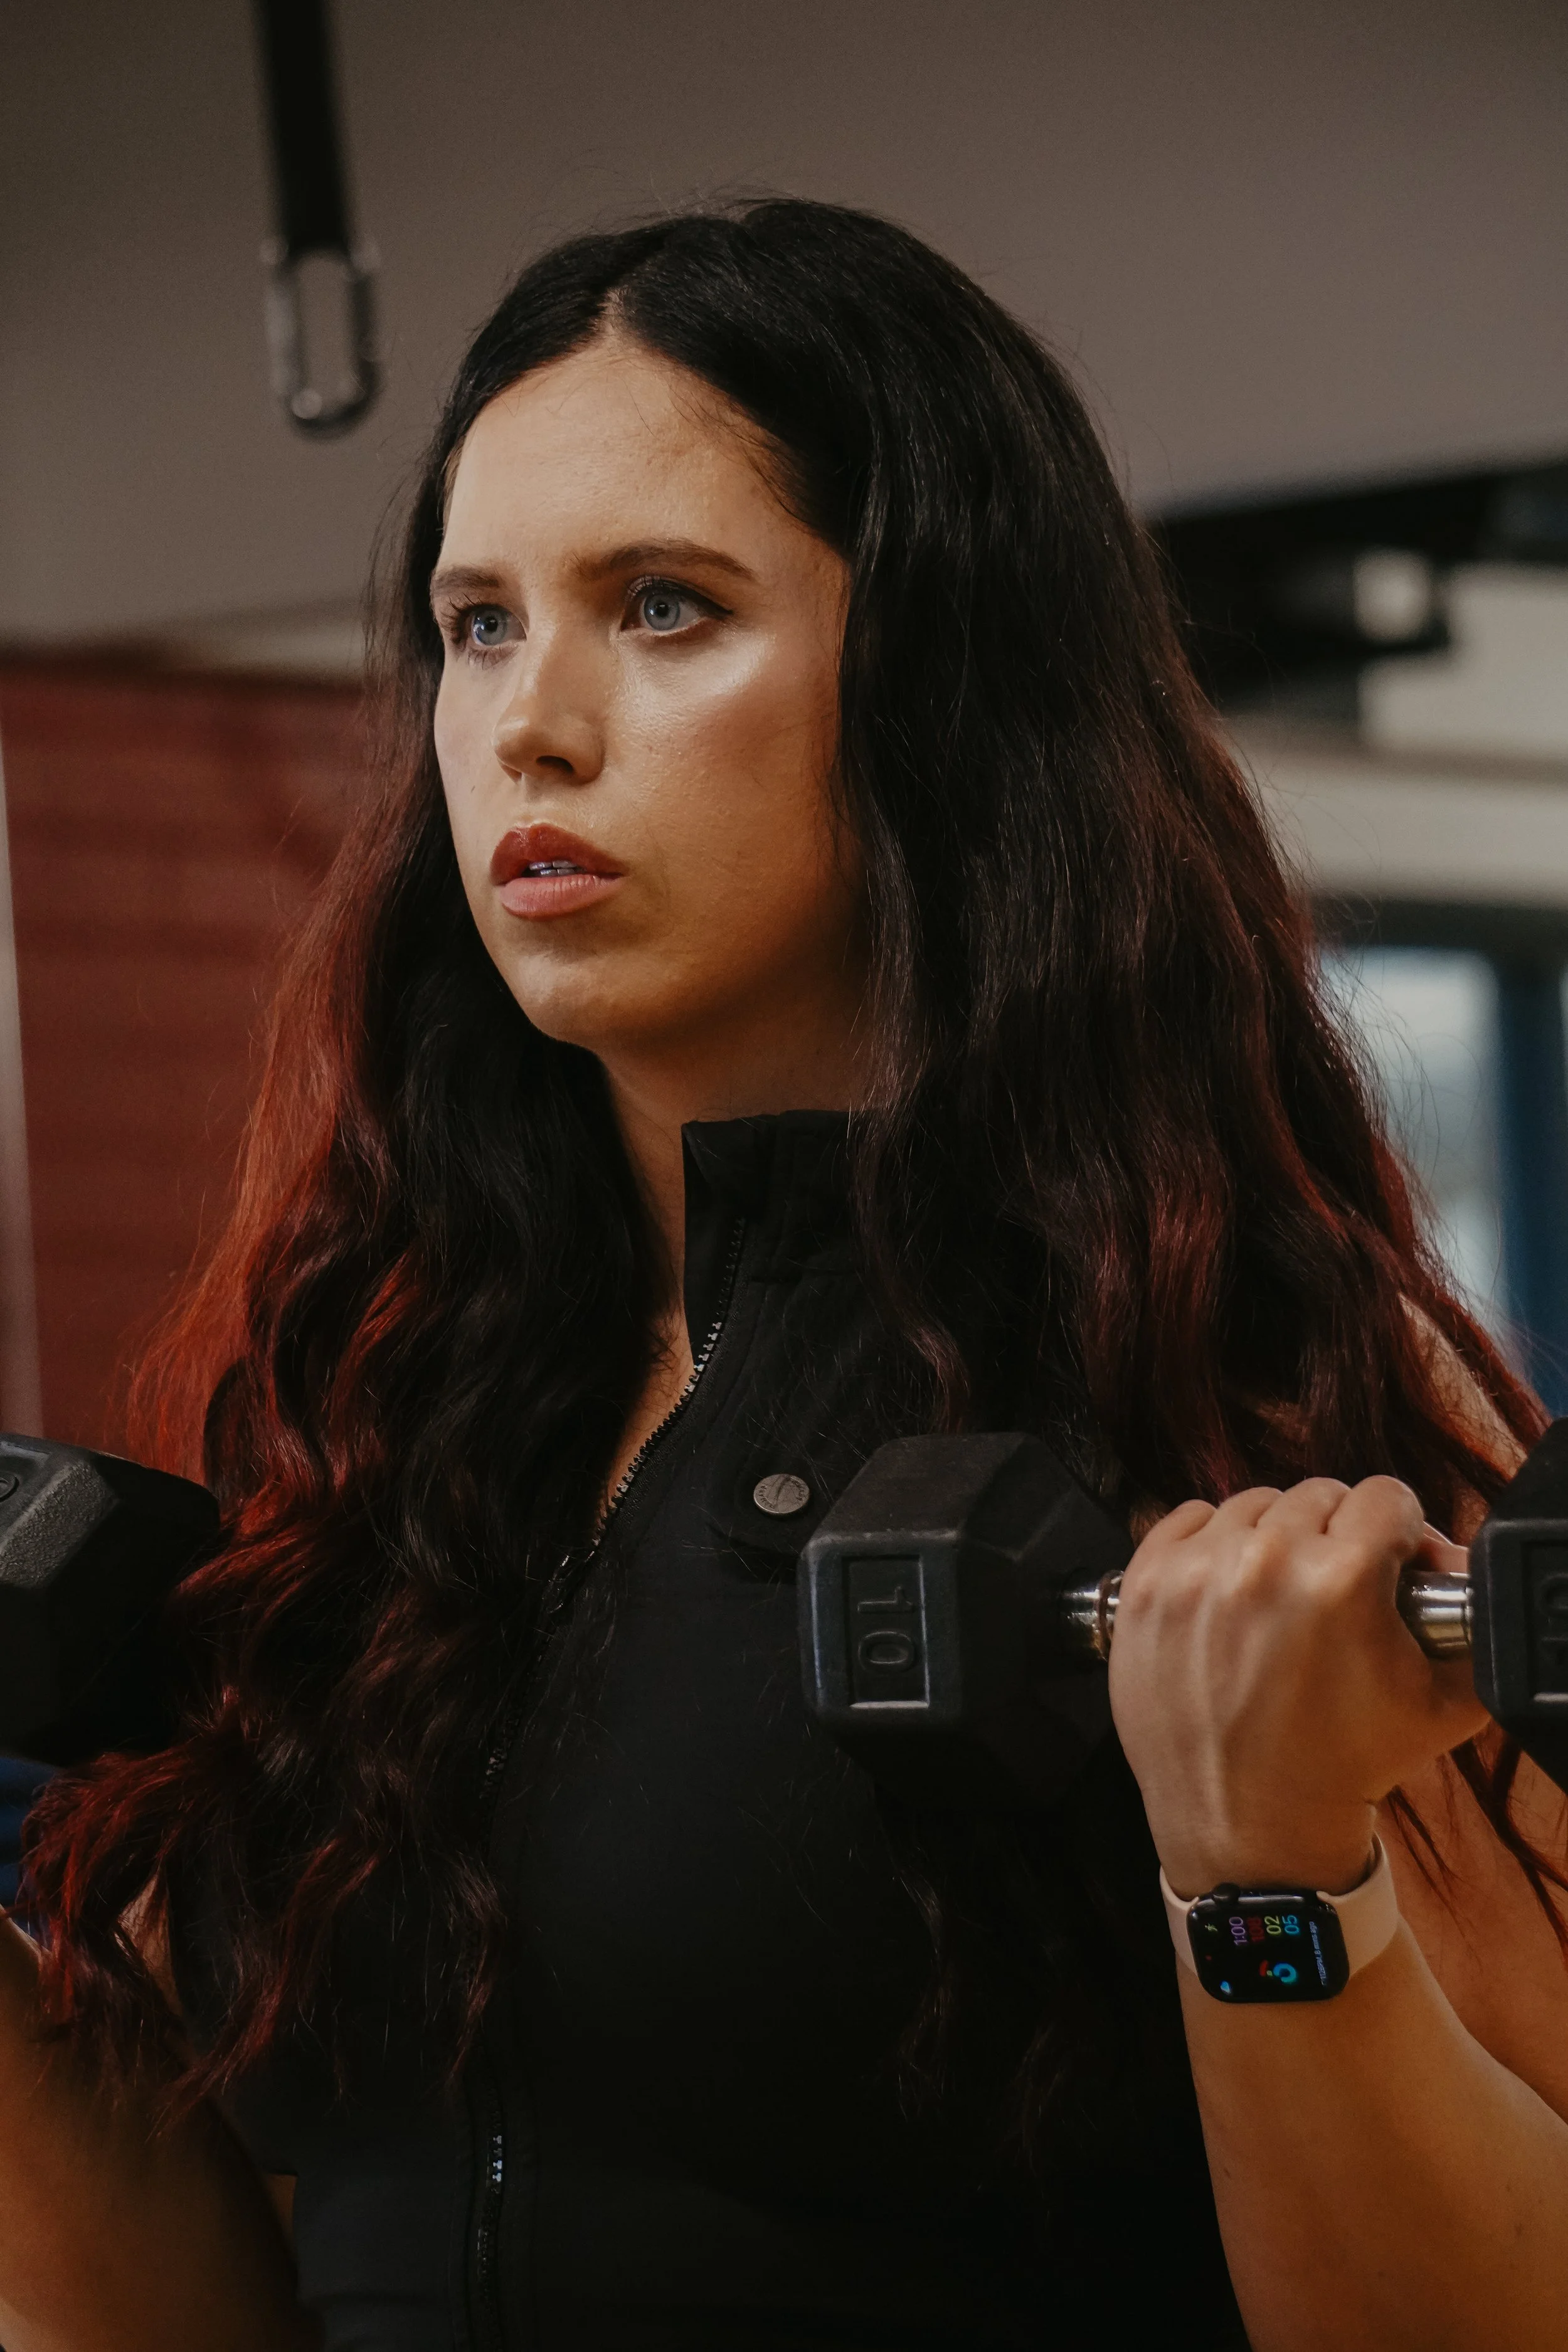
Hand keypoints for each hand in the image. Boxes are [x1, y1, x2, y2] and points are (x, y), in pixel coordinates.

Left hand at [1108, 1476, 1487, 1897]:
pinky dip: (1212, 1543)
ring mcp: (1194, 1573)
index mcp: (1340, 1582)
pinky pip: (1189, 1517)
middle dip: (1339, 1537)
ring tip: (1280, 1596)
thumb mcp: (1444, 1703)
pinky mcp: (1144, 1587)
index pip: (1386, 1498)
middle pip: (1320, 1497)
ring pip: (1254, 1504)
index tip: (1389, 1565)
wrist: (1254, 1828)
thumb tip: (1450, 1559)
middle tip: (1337, 1590)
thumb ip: (1469, 1621)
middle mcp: (1263, 1564)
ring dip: (1276, 1539)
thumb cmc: (1346, 1765)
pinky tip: (1229, 1589)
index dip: (1399, 1534)